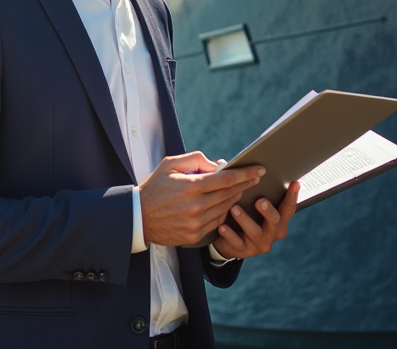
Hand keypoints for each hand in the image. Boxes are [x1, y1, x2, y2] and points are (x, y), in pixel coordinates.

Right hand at [139, 151, 262, 246]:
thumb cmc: (154, 187)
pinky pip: (217, 222)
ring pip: (226, 209)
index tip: (259, 169)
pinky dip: (224, 212)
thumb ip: (195, 160)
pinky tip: (225, 204)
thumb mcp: (170, 165)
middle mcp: (195, 206)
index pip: (226, 179)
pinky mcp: (194, 236)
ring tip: (240, 189)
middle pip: (230, 194)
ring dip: (235, 198)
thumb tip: (219, 165)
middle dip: (245, 184)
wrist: (138, 217)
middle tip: (255, 177)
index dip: (245, 174)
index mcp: (190, 186)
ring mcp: (195, 223)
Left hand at [211, 180, 297, 260]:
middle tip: (260, 200)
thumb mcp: (252, 202)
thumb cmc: (246, 214)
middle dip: (268, 210)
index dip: (292, 196)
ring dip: (244, 219)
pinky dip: (229, 234)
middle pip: (275, 220)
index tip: (295, 183)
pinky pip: (237, 243)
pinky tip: (222, 226)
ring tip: (234, 208)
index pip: (289, 207)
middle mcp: (273, 232)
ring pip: (254, 231)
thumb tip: (240, 166)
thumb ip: (253, 187)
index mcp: (279, 219)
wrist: (231, 241)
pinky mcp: (244, 251)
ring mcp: (259, 243)